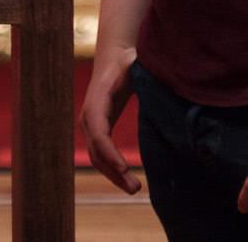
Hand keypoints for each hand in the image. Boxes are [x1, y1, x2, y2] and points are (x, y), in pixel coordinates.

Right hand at [78, 47, 140, 194]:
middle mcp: (89, 114)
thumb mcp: (135, 62)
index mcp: (98, 98)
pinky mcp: (98, 130)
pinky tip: (127, 179)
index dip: (109, 151)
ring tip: (135, 189)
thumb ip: (143, 68)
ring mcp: (91, 124)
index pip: (99, 130)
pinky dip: (112, 169)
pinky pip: (101, 154)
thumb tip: (158, 68)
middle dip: (114, 171)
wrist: (114, 58)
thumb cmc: (128, 60)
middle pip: (96, 149)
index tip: (124, 168)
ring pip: (97, 156)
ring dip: (113, 175)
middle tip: (136, 188)